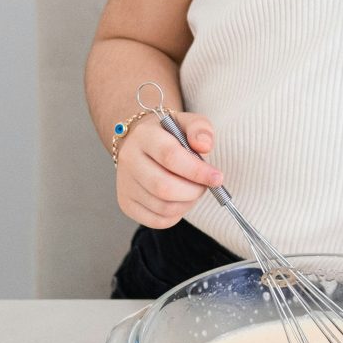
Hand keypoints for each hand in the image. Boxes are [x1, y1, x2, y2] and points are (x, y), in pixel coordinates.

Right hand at [115, 111, 222, 228]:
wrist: (141, 143)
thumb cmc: (169, 134)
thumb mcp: (187, 122)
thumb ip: (200, 129)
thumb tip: (205, 146)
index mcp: (144, 136)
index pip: (170, 157)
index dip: (197, 171)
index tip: (217, 178)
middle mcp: (129, 160)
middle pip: (163, 187)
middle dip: (193, 191)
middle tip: (205, 186)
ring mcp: (125, 184)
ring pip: (162, 207)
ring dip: (187, 203)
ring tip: (194, 191)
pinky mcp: (126, 203)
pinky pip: (156, 220)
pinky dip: (176, 215)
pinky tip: (181, 201)